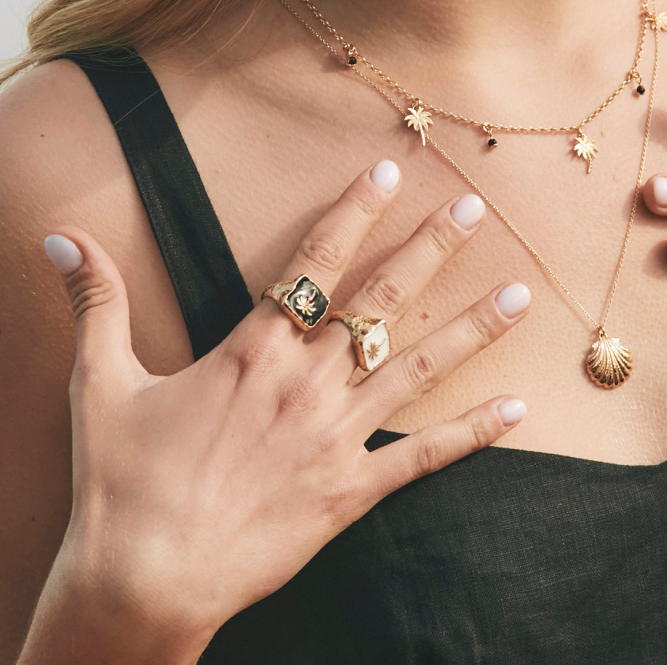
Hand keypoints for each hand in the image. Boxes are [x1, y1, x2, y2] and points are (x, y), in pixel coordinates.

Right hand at [25, 161, 528, 660]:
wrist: (143, 579)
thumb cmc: (122, 482)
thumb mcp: (100, 383)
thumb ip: (97, 304)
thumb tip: (60, 240)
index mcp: (253, 351)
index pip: (315, 262)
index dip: (354, 212)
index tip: (389, 174)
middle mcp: (306, 383)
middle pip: (381, 300)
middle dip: (430, 250)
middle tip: (476, 212)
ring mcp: (336, 437)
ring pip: (417, 368)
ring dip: (471, 329)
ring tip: (520, 296)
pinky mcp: (351, 492)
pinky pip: (423, 457)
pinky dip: (471, 435)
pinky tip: (514, 412)